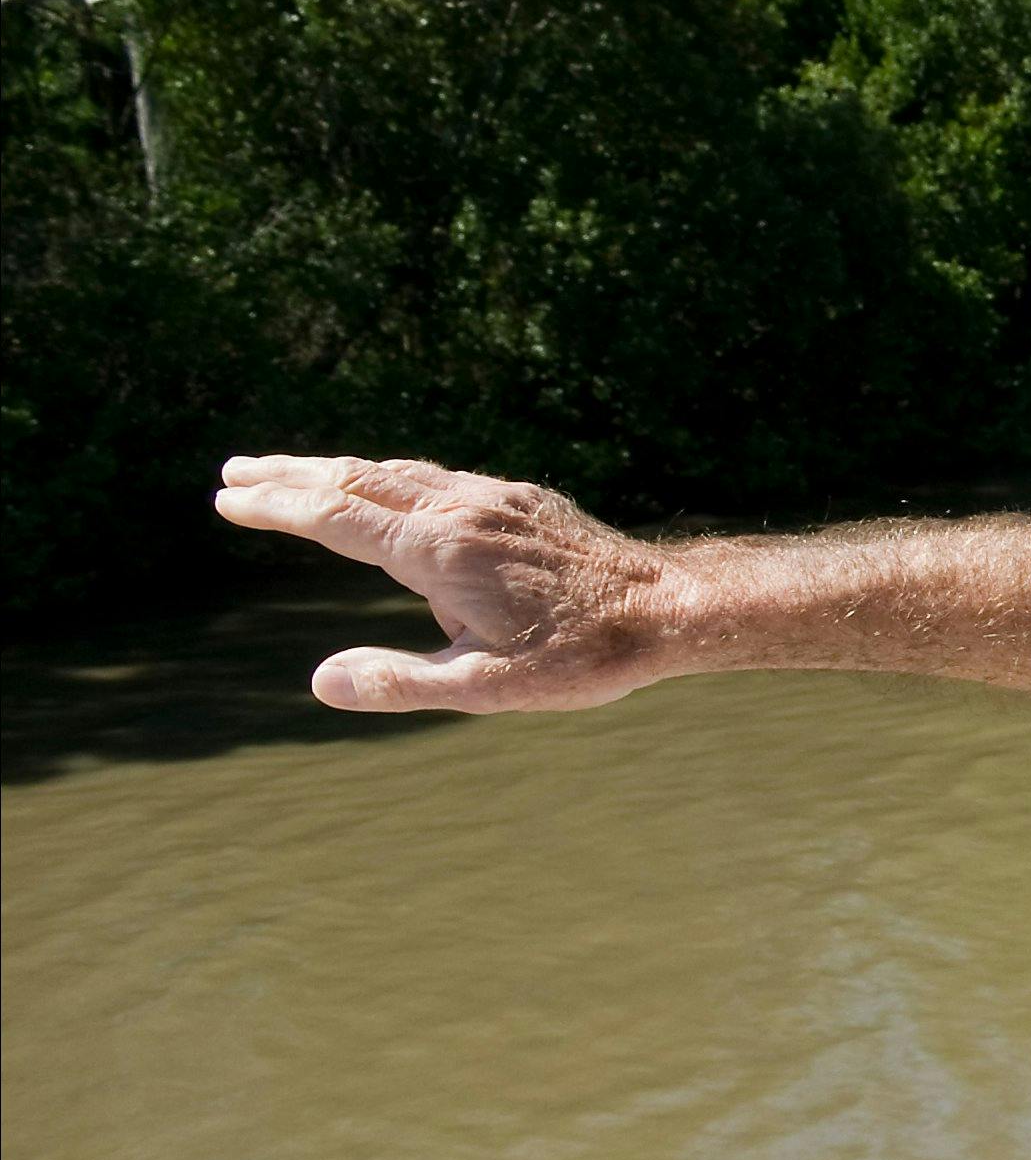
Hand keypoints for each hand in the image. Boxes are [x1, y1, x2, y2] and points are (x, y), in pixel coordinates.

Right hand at [215, 457, 683, 713]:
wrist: (673, 609)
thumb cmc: (585, 657)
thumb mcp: (488, 689)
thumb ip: (401, 683)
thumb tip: (320, 681)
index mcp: (441, 551)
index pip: (336, 517)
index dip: (277, 507)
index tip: (228, 501)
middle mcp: (462, 510)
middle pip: (357, 480)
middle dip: (290, 476)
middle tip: (234, 474)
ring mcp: (495, 499)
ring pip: (399, 472)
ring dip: (339, 471)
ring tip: (295, 475)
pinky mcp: (523, 500)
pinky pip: (440, 477)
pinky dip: (392, 475)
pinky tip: (388, 486)